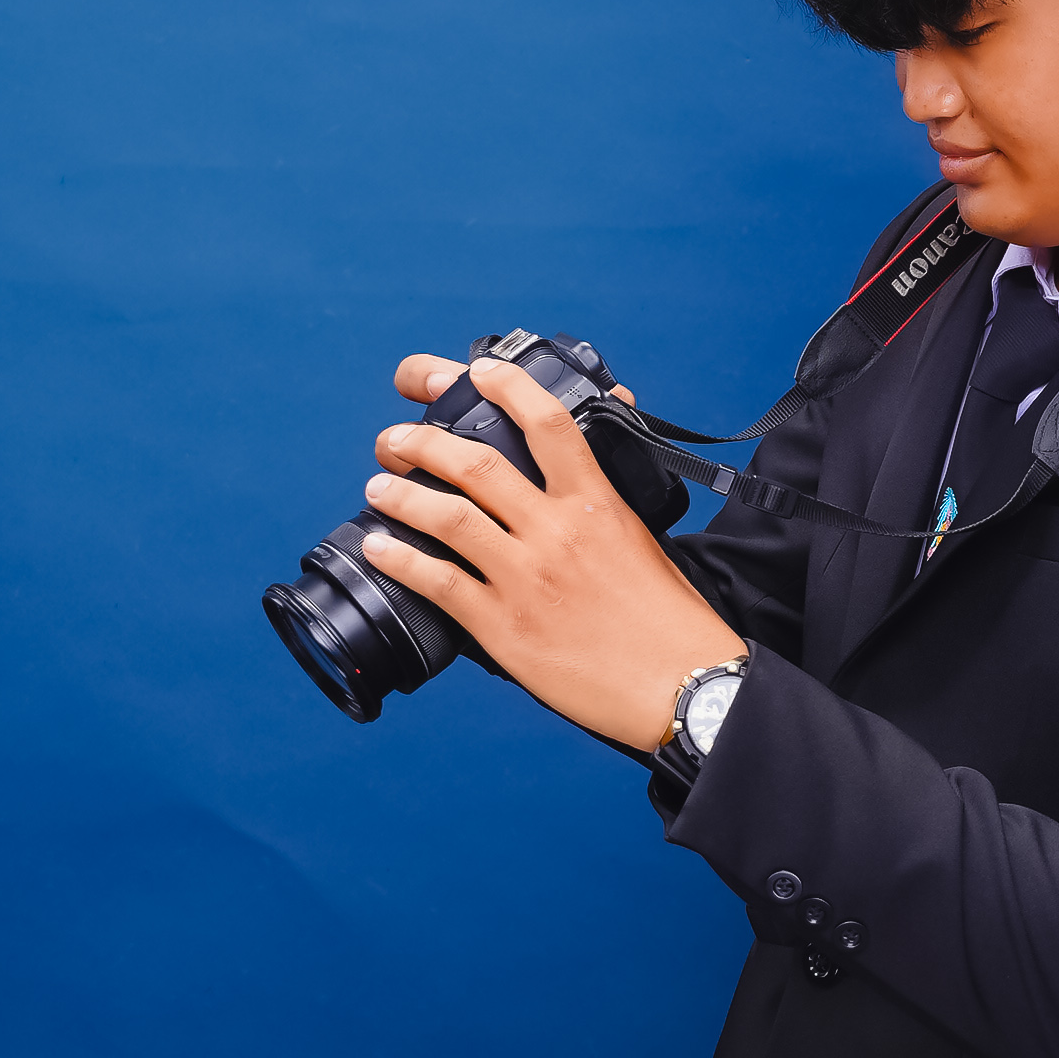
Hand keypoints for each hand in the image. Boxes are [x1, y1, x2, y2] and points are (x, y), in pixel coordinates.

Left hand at [362, 354, 744, 749]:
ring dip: (402, 495)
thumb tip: (575, 485)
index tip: (478, 372)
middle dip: (424, 443)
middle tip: (396, 440)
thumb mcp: (642, 541)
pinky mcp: (504, 626)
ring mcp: (527, 577)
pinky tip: (379, 548)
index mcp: (596, 504)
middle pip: (477, 464)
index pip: (548, 424)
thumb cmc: (669, 620)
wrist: (680, 685)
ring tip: (379, 486)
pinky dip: (399, 559)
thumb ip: (601, 508)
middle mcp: (557, 531)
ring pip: (448, 516)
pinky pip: (438, 581)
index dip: (508, 387)